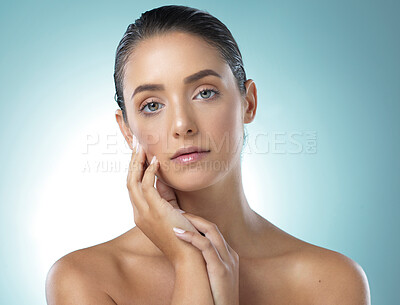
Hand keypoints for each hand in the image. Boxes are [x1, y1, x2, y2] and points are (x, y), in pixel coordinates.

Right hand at [127, 142, 200, 265]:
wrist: (189, 256)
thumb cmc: (184, 235)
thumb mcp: (172, 213)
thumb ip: (166, 198)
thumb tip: (164, 180)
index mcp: (141, 215)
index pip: (133, 188)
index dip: (134, 170)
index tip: (139, 155)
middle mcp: (138, 213)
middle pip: (129, 182)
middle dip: (132, 162)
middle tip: (136, 145)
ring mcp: (144, 213)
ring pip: (133, 182)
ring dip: (137, 163)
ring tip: (142, 148)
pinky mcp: (154, 211)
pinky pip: (147, 185)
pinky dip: (150, 171)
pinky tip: (156, 161)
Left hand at [173, 213, 239, 304]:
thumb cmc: (216, 300)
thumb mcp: (214, 279)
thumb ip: (207, 265)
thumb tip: (189, 257)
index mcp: (229, 256)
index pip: (213, 232)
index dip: (197, 223)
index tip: (181, 218)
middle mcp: (230, 255)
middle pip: (212, 227)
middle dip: (194, 218)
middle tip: (176, 211)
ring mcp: (227, 262)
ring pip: (211, 231)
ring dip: (192, 221)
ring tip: (175, 217)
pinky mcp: (221, 270)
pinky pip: (206, 246)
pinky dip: (191, 237)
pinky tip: (177, 232)